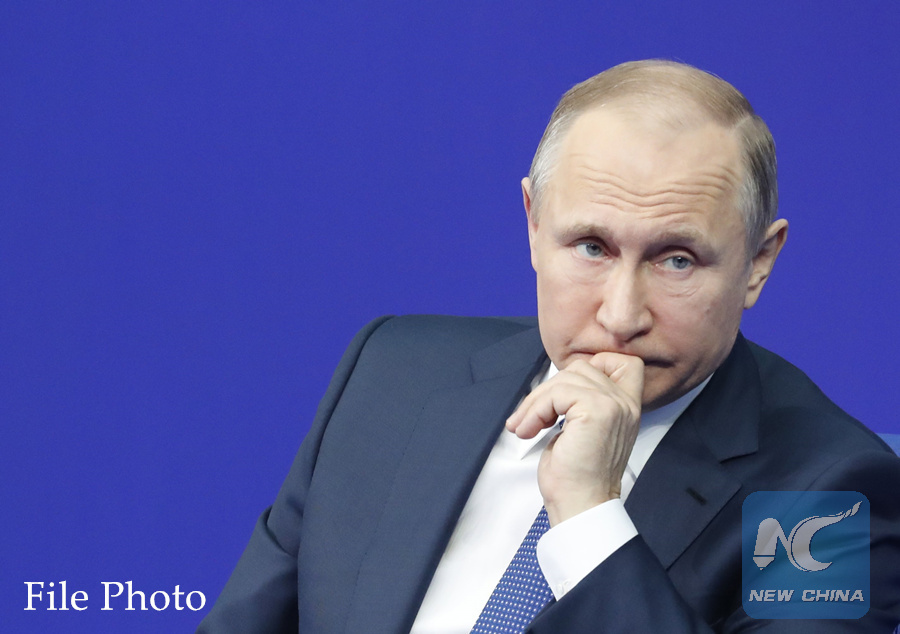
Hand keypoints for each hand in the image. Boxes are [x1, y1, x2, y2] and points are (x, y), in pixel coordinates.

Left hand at [505, 353, 643, 525]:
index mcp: (626, 408)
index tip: (565, 395)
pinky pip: (558, 393)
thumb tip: (554, 385)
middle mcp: (626, 404)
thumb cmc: (576, 477)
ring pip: (566, 378)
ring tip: (525, 427)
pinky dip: (536, 409)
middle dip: (547, 390)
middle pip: (581, 368)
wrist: (580, 507)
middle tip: (528, 418)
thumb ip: (581, 404)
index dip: (592, 366)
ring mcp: (614, 405)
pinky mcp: (597, 410)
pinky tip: (529, 430)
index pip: (625, 362)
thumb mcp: (582, 430)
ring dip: (536, 401)